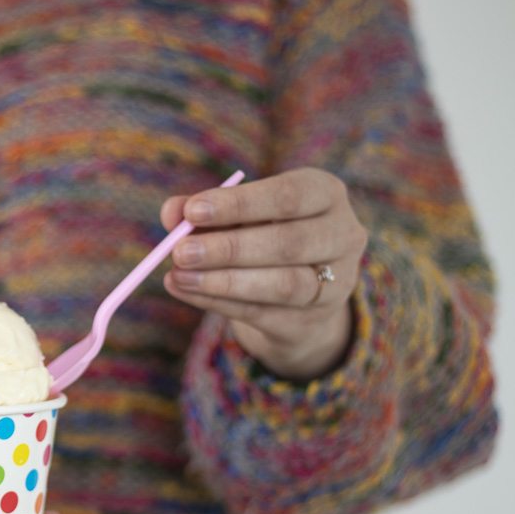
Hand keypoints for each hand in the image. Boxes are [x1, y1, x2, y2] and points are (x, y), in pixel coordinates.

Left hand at [160, 167, 366, 380]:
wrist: (295, 291)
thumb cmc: (261, 234)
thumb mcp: (236, 216)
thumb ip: (203, 211)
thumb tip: (171, 211)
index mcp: (324, 193)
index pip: (288, 195)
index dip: (240, 204)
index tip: (192, 211)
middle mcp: (343, 235)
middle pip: (289, 243)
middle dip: (229, 248)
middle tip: (180, 252)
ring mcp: (336, 282)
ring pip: (282, 285)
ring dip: (223, 282)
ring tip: (178, 276)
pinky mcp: (314, 319)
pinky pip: (263, 313)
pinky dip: (219, 303)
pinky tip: (187, 292)